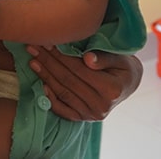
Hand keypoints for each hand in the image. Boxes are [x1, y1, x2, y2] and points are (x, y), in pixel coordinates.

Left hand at [26, 46, 142, 120]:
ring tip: (32, 60)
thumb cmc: (123, 65)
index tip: (47, 41)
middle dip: (48, 62)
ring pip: (62, 93)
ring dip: (45, 76)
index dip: (61, 55)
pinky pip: (62, 110)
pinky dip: (50, 98)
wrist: (127, 83)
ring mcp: (91, 115)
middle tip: (33, 47)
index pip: (79, 69)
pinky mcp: (83, 119)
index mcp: (111, 89)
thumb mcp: (120, 58)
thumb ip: (104, 57)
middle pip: (68, 80)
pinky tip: (40, 84)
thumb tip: (87, 59)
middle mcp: (101, 106)